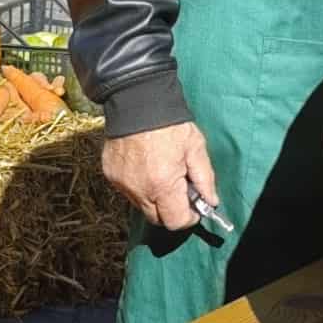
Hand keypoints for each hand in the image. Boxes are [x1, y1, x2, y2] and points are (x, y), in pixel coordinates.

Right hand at [101, 121, 218, 231]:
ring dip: (154, 197)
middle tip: (180, 188)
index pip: (175, 222)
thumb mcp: (196, 148)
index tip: (194, 207)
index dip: (188, 218)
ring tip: (161, 171)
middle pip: (157, 219)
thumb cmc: (169, 123)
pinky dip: (139, 185)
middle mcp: (140, 190)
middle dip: (171, 210)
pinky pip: (128, 191)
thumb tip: (211, 201)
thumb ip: (205, 179)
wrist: (136, 100)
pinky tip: (145, 165)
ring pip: (142, 205)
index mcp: (163, 185)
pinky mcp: (111, 175)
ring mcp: (122, 184)